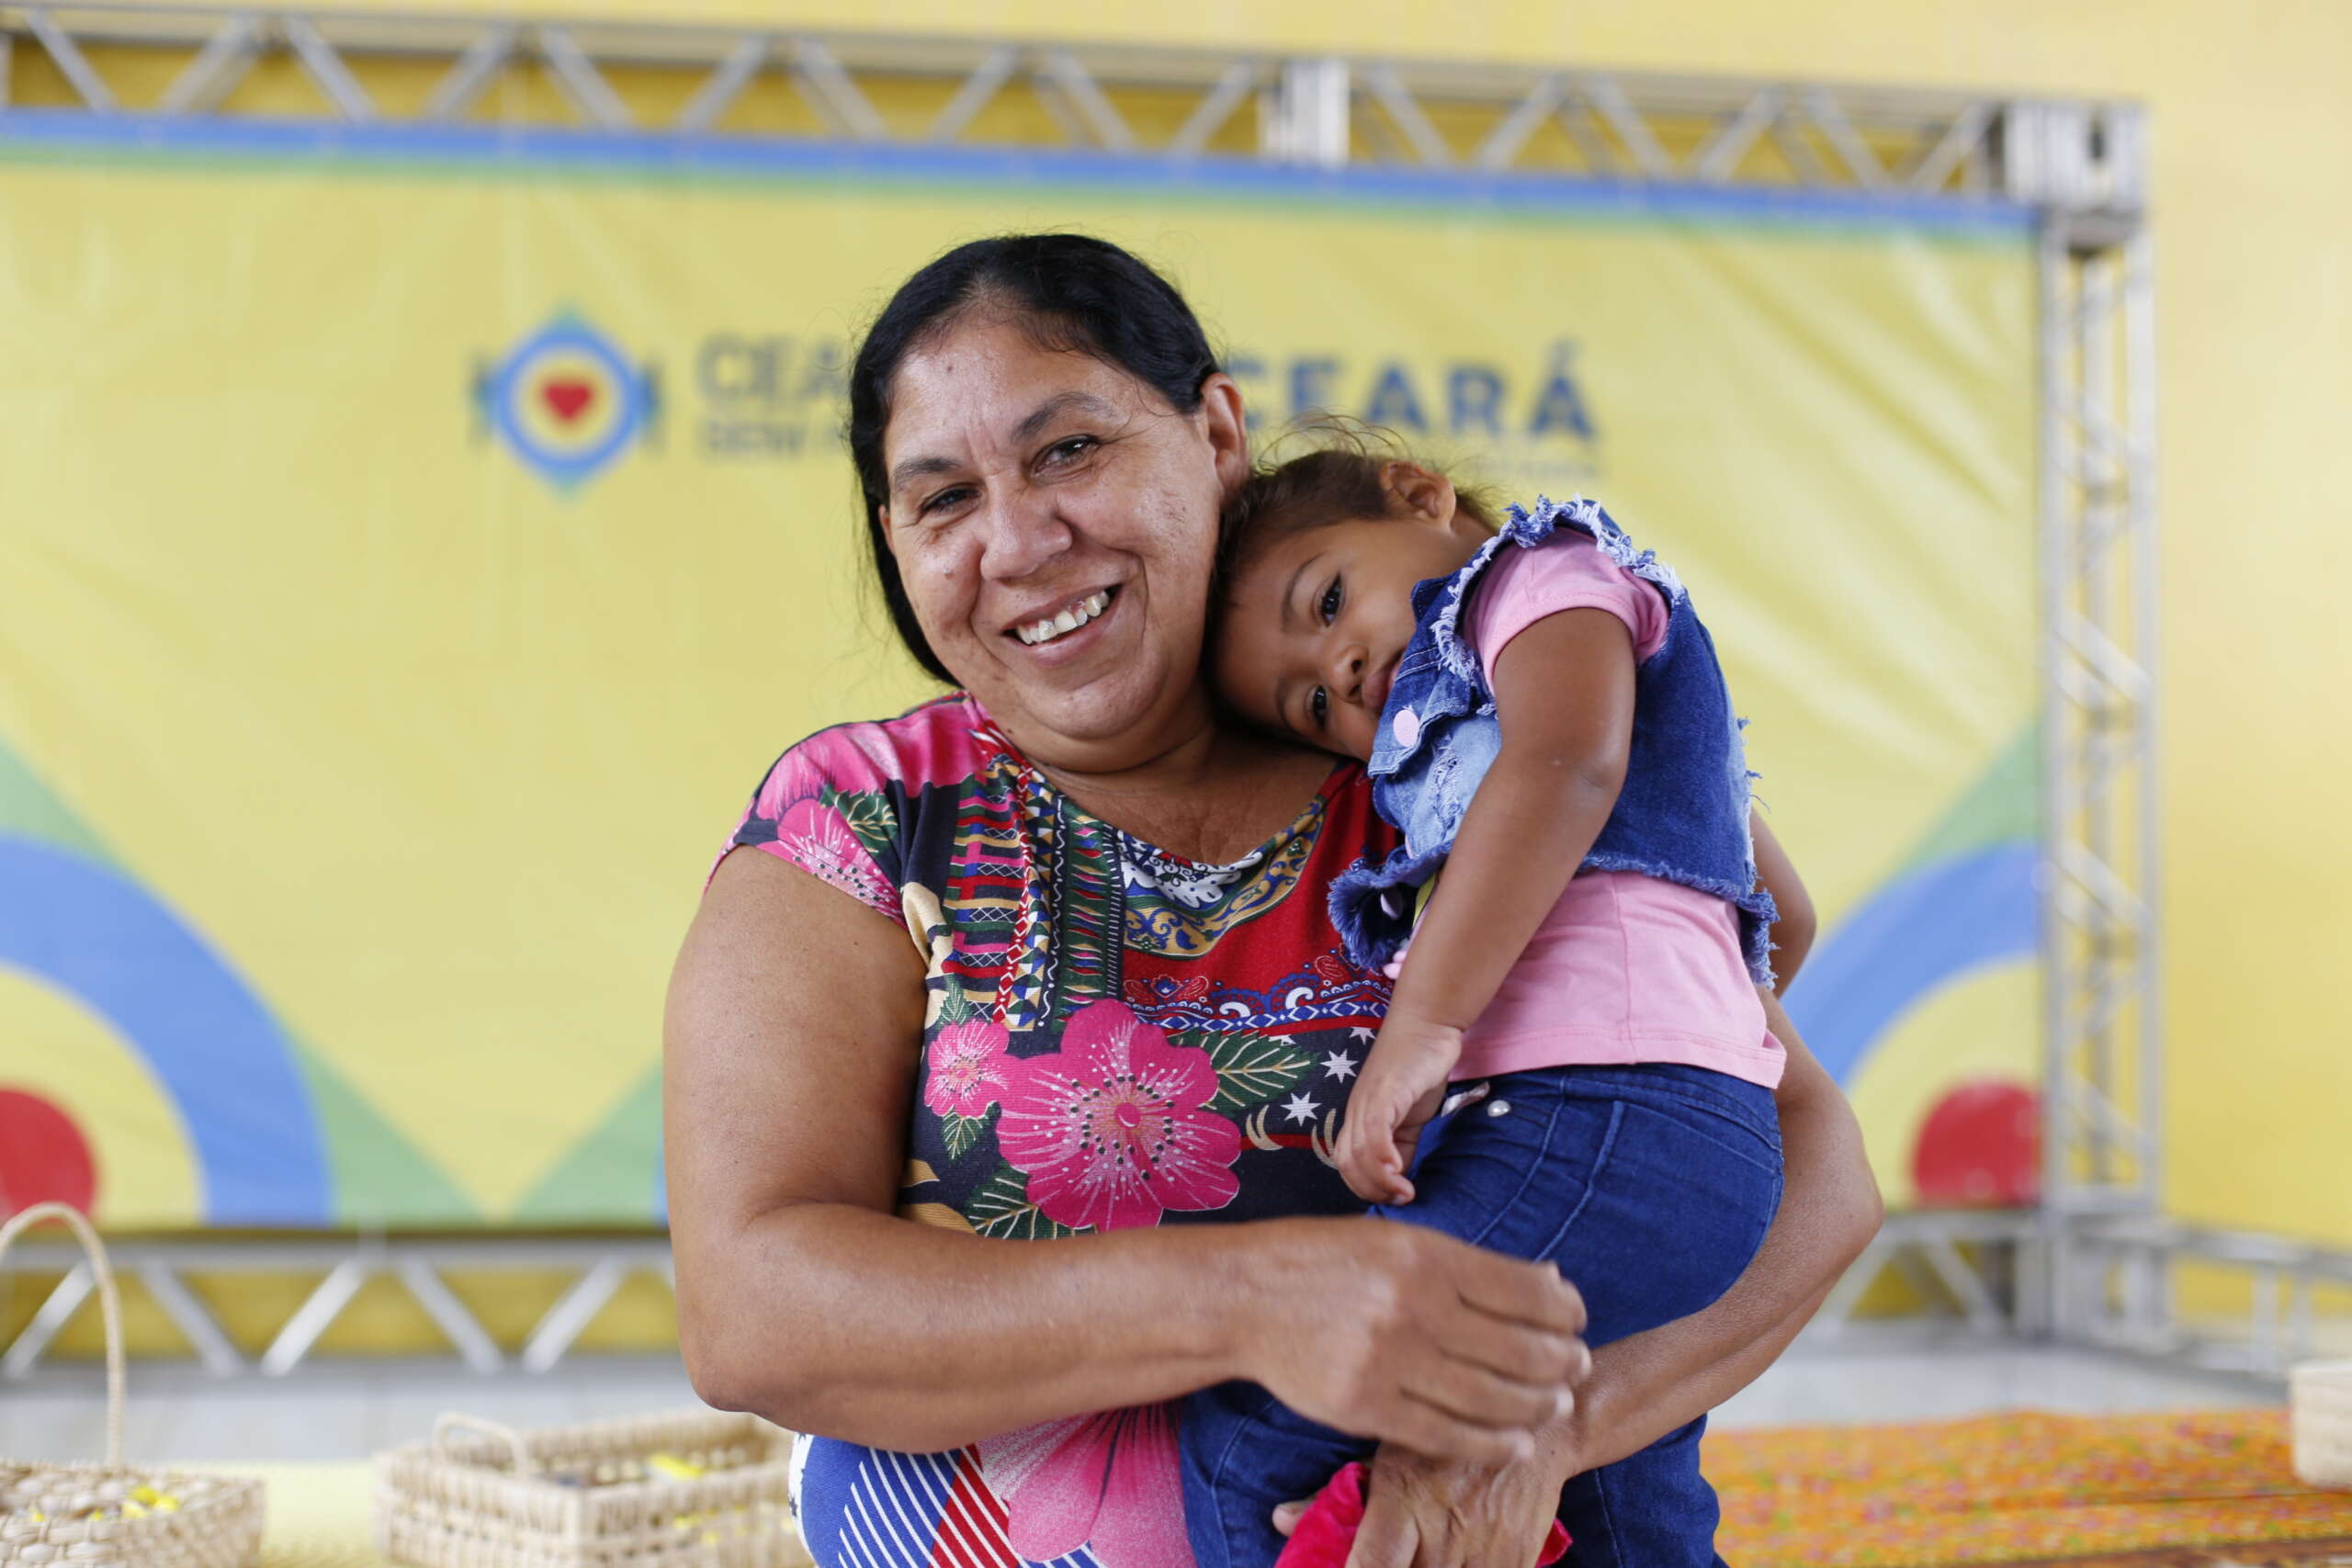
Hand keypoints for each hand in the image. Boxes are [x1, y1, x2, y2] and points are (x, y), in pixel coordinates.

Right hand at [1237, 1218, 1589, 1464]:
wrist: (1245, 1297)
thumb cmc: (1325, 1263)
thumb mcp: (1397, 1241)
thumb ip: (1469, 1265)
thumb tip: (1550, 1283)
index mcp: (1425, 1257)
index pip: (1524, 1291)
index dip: (1564, 1311)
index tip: (1576, 1320)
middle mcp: (1412, 1307)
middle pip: (1520, 1349)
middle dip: (1562, 1362)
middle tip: (1576, 1367)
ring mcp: (1389, 1361)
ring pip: (1492, 1399)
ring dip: (1536, 1406)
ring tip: (1552, 1404)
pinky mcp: (1366, 1407)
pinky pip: (1446, 1436)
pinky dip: (1492, 1444)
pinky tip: (1515, 1442)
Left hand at [1271, 1433, 1580, 1567]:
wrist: (1536, 1425)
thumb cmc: (1445, 1432)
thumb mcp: (1387, 1447)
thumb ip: (1337, 1494)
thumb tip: (1280, 1521)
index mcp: (1405, 1501)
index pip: (1370, 1564)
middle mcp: (1445, 1532)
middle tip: (1381, 1557)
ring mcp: (1485, 1551)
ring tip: (1417, 1552)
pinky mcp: (1518, 1559)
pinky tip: (1450, 1556)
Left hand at [1336, 1015, 1460, 1203]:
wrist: (1428, 1025)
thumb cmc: (1418, 1068)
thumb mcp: (1410, 1116)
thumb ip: (1403, 1144)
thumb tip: (1401, 1177)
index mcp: (1360, 1119)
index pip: (1347, 1163)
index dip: (1365, 1187)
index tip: (1393, 1198)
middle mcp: (1357, 1111)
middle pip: (1347, 1162)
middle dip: (1372, 1189)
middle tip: (1400, 1199)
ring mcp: (1368, 1100)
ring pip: (1359, 1151)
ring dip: (1380, 1180)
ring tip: (1404, 1191)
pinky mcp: (1386, 1090)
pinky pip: (1376, 1130)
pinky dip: (1383, 1155)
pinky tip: (1399, 1168)